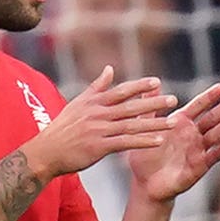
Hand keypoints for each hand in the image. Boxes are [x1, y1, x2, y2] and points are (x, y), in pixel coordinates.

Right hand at [29, 68, 179, 179]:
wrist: (46, 152)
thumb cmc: (62, 129)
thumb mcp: (77, 103)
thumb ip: (96, 86)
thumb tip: (110, 68)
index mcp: (93, 102)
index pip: (120, 91)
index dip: (139, 86)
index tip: (157, 82)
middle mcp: (97, 113)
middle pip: (130, 106)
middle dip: (153, 103)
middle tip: (173, 100)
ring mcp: (98, 130)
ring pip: (131, 125)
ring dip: (153, 123)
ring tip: (173, 122)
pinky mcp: (98, 147)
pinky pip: (125, 143)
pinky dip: (142, 142)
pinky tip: (158, 141)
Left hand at [128, 83, 219, 203]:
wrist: (145, 184)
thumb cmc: (145, 157)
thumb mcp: (144, 128)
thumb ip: (150, 106)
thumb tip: (152, 83)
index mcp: (182, 123)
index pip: (199, 106)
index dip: (210, 97)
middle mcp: (193, 135)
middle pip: (212, 119)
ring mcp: (198, 151)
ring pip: (215, 135)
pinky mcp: (198, 167)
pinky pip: (212, 157)